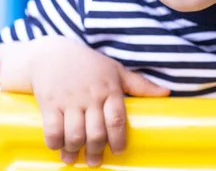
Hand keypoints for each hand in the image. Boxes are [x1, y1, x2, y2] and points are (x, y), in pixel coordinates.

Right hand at [28, 37, 169, 166]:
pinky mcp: (49, 103)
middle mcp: (90, 96)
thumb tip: (166, 93)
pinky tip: (58, 147)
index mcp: (109, 89)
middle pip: (96, 132)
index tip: (119, 151)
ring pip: (74, 134)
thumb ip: (139, 84)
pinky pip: (52, 130)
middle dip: (96, 151)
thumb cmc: (89, 64)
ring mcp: (69, 100)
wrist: (52, 54)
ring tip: (74, 158)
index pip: (117, 119)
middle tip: (95, 161)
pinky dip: (55, 143)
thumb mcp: (116, 70)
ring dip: (74, 150)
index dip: (118, 139)